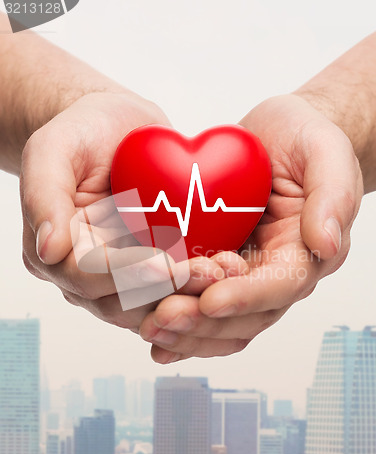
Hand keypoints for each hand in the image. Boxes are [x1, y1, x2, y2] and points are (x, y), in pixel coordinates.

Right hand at [20, 92, 223, 331]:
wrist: (119, 129)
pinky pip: (176, 285)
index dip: (124, 274)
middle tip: (209, 274)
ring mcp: (124, 274)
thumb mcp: (52, 148)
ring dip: (191, 293)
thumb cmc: (82, 133)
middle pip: (123, 300)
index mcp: (58, 251)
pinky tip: (230, 267)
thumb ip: (44, 194)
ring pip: (154, 301)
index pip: (87, 276)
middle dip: (167, 290)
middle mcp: (88, 274)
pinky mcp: (155, 266)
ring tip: (225, 272)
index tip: (162, 264)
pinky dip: (201, 282)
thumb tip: (48, 249)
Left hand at [139, 94, 362, 361]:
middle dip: (203, 322)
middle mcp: (273, 273)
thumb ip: (332, 196)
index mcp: (303, 253)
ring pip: (218, 321)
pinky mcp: (215, 266)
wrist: (277, 138)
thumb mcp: (326, 153)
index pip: (279, 287)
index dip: (245, 297)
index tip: (210, 301)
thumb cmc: (304, 139)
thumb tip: (327, 243)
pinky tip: (149, 329)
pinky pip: (198, 302)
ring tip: (148, 328)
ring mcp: (243, 274)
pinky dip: (179, 324)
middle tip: (162, 318)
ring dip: (185, 331)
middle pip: (243, 316)